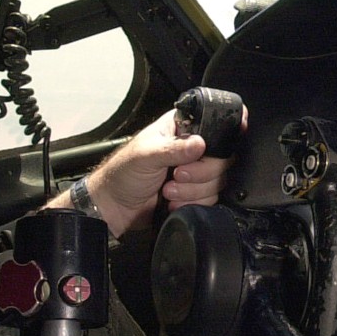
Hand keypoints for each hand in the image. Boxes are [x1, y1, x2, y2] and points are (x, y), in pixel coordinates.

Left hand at [61, 108, 240, 236]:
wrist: (115, 207)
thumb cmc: (122, 174)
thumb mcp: (146, 156)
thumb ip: (174, 149)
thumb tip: (200, 143)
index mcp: (181, 128)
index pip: (215, 127)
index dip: (215, 143)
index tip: (199, 157)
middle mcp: (192, 147)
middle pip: (221, 159)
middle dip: (199, 174)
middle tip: (176, 175)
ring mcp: (195, 171)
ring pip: (217, 181)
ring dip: (193, 191)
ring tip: (168, 191)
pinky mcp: (195, 193)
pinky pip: (211, 198)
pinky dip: (193, 203)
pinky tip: (174, 201)